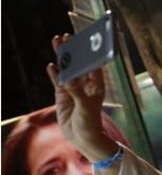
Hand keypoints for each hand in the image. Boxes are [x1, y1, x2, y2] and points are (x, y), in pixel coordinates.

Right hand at [45, 33, 116, 162]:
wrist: (82, 138)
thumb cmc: (90, 123)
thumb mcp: (85, 108)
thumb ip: (77, 93)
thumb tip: (68, 81)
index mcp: (96, 86)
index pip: (92, 66)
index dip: (88, 53)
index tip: (83, 41)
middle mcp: (85, 85)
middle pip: (77, 64)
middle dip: (72, 50)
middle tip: (66, 36)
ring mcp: (73, 89)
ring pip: (66, 70)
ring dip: (62, 58)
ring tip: (56, 42)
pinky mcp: (62, 95)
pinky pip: (57, 81)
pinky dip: (54, 74)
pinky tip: (51, 65)